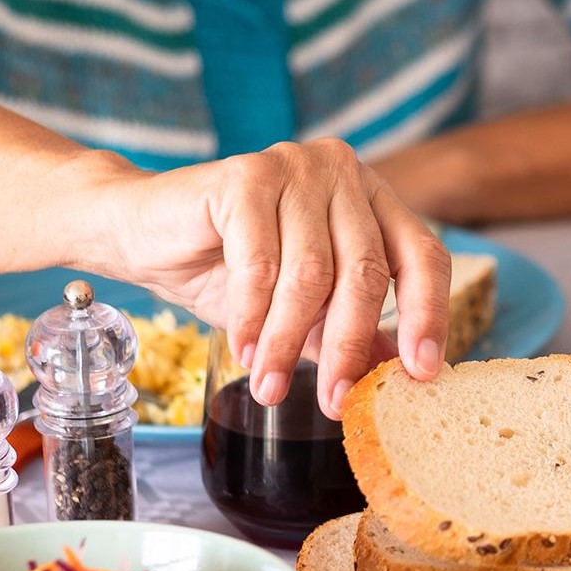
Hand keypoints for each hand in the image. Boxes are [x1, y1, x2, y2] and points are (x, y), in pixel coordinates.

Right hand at [87, 139, 451, 419]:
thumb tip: (400, 375)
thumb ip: (351, 332)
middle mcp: (342, 173)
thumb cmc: (228, 266)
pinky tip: (246, 350)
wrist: (142, 231)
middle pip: (365, 272)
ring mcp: (295, 167)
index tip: (422, 372)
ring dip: (289, 342)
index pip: (423, 257)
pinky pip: (260, 264)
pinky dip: (253, 317)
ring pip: (310, 274)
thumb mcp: (304, 309)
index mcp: (372, 199)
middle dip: (347, 347)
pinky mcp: (245, 175)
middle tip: (334, 403)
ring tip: (272, 387)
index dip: (428, 316)